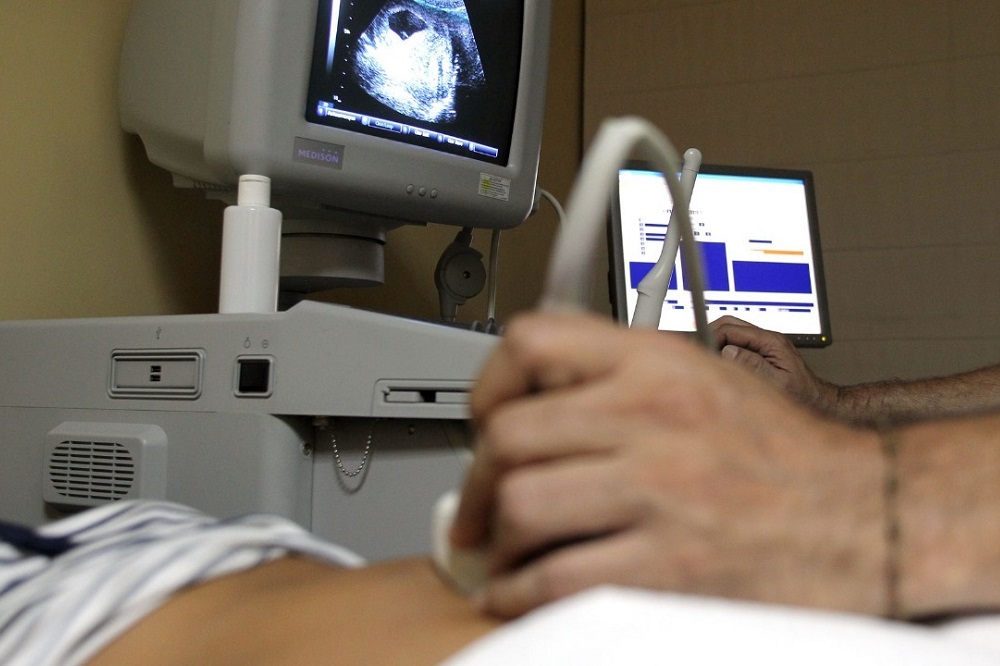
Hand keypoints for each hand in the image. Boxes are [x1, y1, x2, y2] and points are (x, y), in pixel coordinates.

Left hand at [452, 312, 885, 617]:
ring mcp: (659, 491)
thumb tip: (529, 408)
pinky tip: (523, 591)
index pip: (532, 342)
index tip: (481, 421)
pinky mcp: (668, 566)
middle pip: (509, 434)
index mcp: (656, 364)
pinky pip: (554, 580)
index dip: (488, 385)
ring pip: (522, 506)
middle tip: (476, 507)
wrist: (862, 516)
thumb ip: (616, 380)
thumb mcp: (702, 378)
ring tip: (504, 554)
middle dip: (477, 482)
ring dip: (498, 542)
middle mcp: (653, 417)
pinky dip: (520, 593)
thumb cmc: (783, 456)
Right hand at [711, 315, 837, 413]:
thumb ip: (753, 365)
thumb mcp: (777, 383)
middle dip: (711, 334)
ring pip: (732, 331)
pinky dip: (725, 349)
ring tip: (709, 358)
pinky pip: (737, 342)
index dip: (713, 338)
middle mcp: (767, 338)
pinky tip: (721, 363)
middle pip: (729, 323)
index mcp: (771, 341)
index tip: (703, 353)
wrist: (817, 400)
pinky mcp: (761, 351)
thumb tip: (728, 351)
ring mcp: (764, 344)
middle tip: (700, 352)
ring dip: (717, 341)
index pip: (731, 329)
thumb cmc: (802, 395)